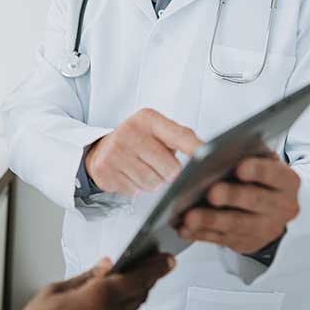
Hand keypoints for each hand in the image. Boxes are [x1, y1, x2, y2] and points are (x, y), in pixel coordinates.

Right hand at [2, 254, 173, 309]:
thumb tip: (106, 265)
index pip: (138, 279)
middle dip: (144, 281)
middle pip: (139, 295)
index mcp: (98, 297)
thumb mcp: (56, 291)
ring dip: (128, 299)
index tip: (167, 261)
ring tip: (115, 291)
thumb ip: (87, 277)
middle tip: (147, 269)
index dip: (156, 268)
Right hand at [86, 109, 201, 195]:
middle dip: (168, 173)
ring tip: (142, 169)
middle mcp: (131, 131)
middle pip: (170, 168)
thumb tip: (205, 151)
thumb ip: (181, 137)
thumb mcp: (157, 131)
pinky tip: (128, 175)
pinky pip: (135, 190)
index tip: (208, 157)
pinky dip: (135, 187)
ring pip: (153, 183)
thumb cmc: (137, 142)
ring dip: (152, 182)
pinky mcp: (105, 168)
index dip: (196, 148)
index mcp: (148, 119)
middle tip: (157, 165)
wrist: (101, 150)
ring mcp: (116, 150)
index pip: (179, 135)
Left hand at [178, 155, 300, 253]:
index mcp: (286, 182)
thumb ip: (249, 156)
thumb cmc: (260, 180)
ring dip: (210, 220)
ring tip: (190, 216)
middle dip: (232, 196)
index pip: (274, 174)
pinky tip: (184, 228)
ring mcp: (264, 228)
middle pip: (254, 201)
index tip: (240, 167)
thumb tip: (222, 150)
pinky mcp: (244, 242)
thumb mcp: (263, 164)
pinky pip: (219, 238)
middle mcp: (280, 207)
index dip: (258, 171)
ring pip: (235, 224)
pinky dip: (200, 234)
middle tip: (212, 192)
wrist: (271, 212)